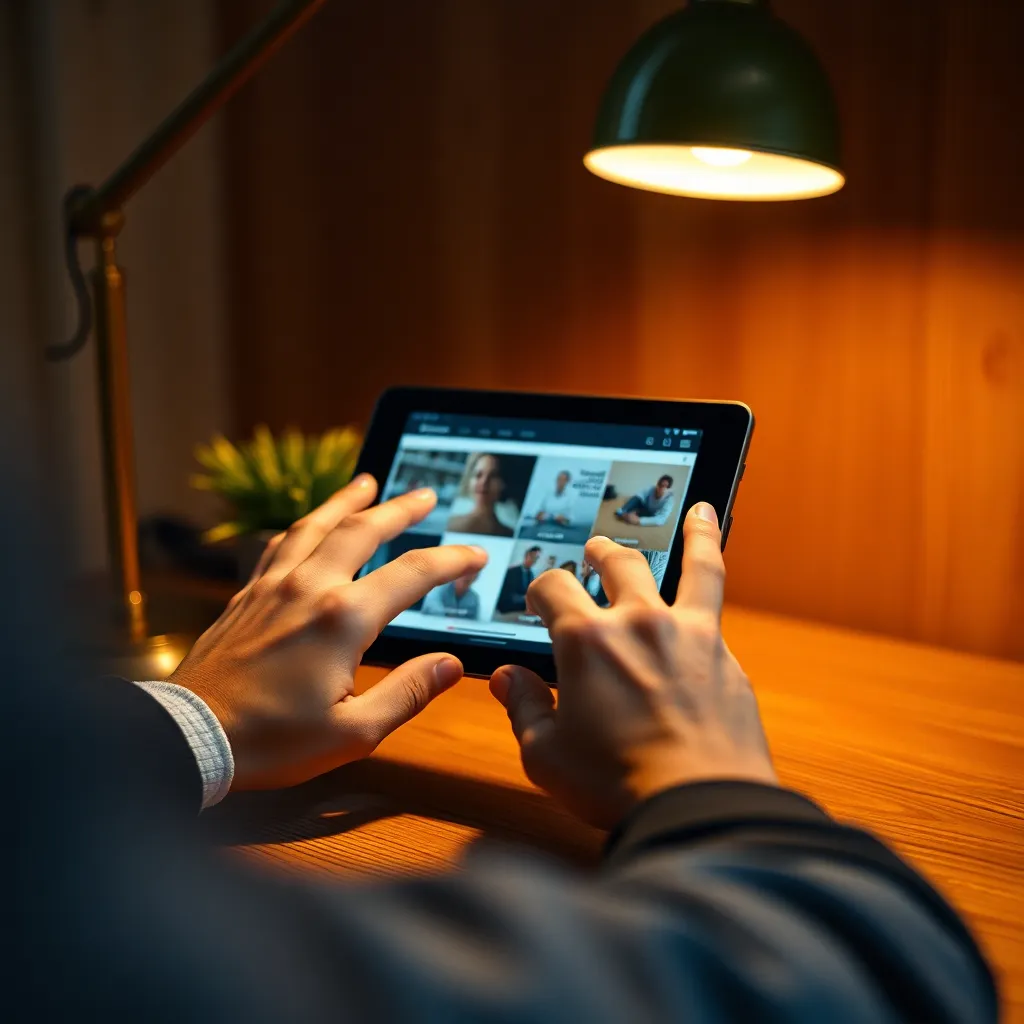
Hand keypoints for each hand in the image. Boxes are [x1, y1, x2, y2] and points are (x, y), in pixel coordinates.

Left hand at [170, 476, 487, 789]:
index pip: (412, 574)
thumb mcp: (354, 732)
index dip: (451, 560)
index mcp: (343, 619)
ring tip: (365, 483)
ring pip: (315, 526)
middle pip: (362, 530)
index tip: (475, 554)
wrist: (190, 736)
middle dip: (399, 509)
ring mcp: (273, 587)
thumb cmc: (272, 740)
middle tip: (424, 494)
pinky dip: (301, 527)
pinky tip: (306, 525)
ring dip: (346, 501)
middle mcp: (309, 588)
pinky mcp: (246, 596)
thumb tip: (451, 664)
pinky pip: (278, 545)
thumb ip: (408, 692)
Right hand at [489, 503, 774, 828]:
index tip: (539, 599)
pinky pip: (717, 594)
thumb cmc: (617, 784)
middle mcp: (636, 622)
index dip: (539, 588)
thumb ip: (522, 707)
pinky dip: (715, 562)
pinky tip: (717, 555)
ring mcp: (686, 632)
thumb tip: (505, 677)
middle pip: (616, 563)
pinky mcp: (723, 653)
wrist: (699, 805)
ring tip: (696, 511)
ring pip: (687, 563)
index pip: (552, 587)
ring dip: (686, 533)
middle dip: (599, 553)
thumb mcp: (546, 754)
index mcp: (585, 640)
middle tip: (595, 552)